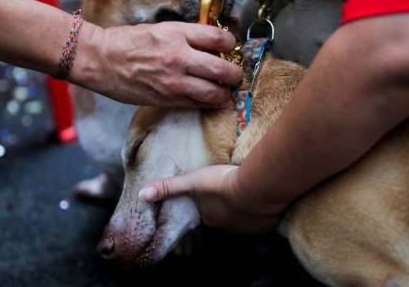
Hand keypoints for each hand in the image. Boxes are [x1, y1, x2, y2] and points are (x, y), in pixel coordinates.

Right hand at [73, 21, 242, 107]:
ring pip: (214, 93)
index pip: (219, 39)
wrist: (101, 60)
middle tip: (234, 75)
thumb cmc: (127, 41)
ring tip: (224, 91)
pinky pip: (196, 105)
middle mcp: (179, 58)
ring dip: (225, 93)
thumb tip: (211, 46)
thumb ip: (187, 37)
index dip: (230, 43)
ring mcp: (173, 82)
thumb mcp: (160, 29)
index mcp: (178, 34)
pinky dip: (209, 104)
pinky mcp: (166, 99)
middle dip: (235, 74)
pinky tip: (212, 101)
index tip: (229, 47)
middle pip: (223, 70)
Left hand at [138, 165, 284, 233]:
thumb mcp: (193, 181)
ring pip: (244, 219)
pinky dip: (261, 211)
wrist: (257, 187)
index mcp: (211, 218)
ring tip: (248, 195)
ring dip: (245, 209)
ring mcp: (248, 227)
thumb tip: (142, 195)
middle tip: (232, 195)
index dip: (210, 205)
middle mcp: (229, 227)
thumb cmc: (223, 183)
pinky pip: (262, 220)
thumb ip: (169, 187)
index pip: (207, 214)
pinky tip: (263, 200)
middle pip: (225, 218)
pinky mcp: (266, 224)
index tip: (215, 195)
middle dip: (228, 208)